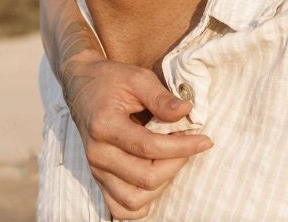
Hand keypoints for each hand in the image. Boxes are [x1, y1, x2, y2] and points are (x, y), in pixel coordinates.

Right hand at [63, 54, 212, 218]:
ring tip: (171, 157)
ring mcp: (96, 170)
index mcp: (105, 126)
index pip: (150, 147)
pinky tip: (157, 177)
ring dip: (162, 183)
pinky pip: (120, 208)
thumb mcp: (138, 78)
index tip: (205, 140)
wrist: (82, 87)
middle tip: (186, 142)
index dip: (183, 146)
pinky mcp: (98, 179)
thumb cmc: (112, 80)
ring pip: (134, 200)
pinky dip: (142, 201)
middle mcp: (97, 154)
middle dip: (177, 163)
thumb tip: (186, 112)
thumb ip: (161, 97)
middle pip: (146, 178)